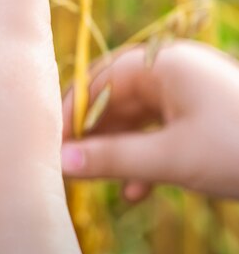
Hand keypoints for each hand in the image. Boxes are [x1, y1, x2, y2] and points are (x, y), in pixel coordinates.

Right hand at [62, 40, 238, 200]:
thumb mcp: (172, 157)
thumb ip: (114, 159)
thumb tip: (62, 163)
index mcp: (161, 63)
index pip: (100, 81)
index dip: (72, 113)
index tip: (52, 144)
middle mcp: (171, 69)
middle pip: (116, 98)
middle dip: (94, 134)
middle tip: (69, 166)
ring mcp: (187, 89)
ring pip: (137, 117)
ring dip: (119, 149)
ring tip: (96, 180)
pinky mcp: (200, 112)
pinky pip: (160, 128)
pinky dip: (146, 155)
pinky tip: (137, 190)